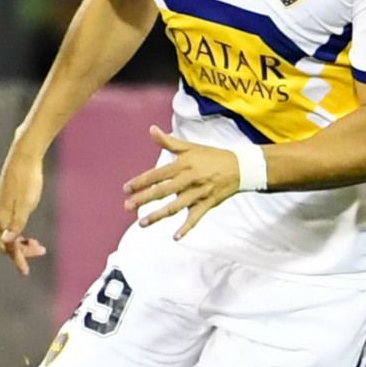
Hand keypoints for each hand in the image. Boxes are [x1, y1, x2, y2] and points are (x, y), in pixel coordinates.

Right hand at [0, 146, 48, 275]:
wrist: (24, 156)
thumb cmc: (27, 180)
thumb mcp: (25, 205)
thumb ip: (16, 226)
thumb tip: (6, 242)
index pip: (7, 246)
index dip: (17, 259)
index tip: (25, 271)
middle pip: (4, 242)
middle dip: (19, 251)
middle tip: (39, 251)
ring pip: (6, 233)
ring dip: (19, 241)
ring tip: (36, 243)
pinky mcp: (2, 201)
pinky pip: (7, 224)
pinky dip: (17, 231)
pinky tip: (26, 228)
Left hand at [123, 125, 239, 239]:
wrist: (240, 167)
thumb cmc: (210, 156)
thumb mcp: (190, 147)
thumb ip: (168, 141)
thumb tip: (151, 129)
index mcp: (182, 165)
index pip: (157, 175)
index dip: (140, 182)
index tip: (125, 189)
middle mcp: (189, 180)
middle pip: (163, 191)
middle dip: (144, 199)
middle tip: (127, 206)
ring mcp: (198, 193)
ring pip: (176, 207)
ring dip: (158, 215)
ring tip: (142, 223)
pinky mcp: (207, 204)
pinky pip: (196, 218)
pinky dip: (186, 228)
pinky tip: (175, 237)